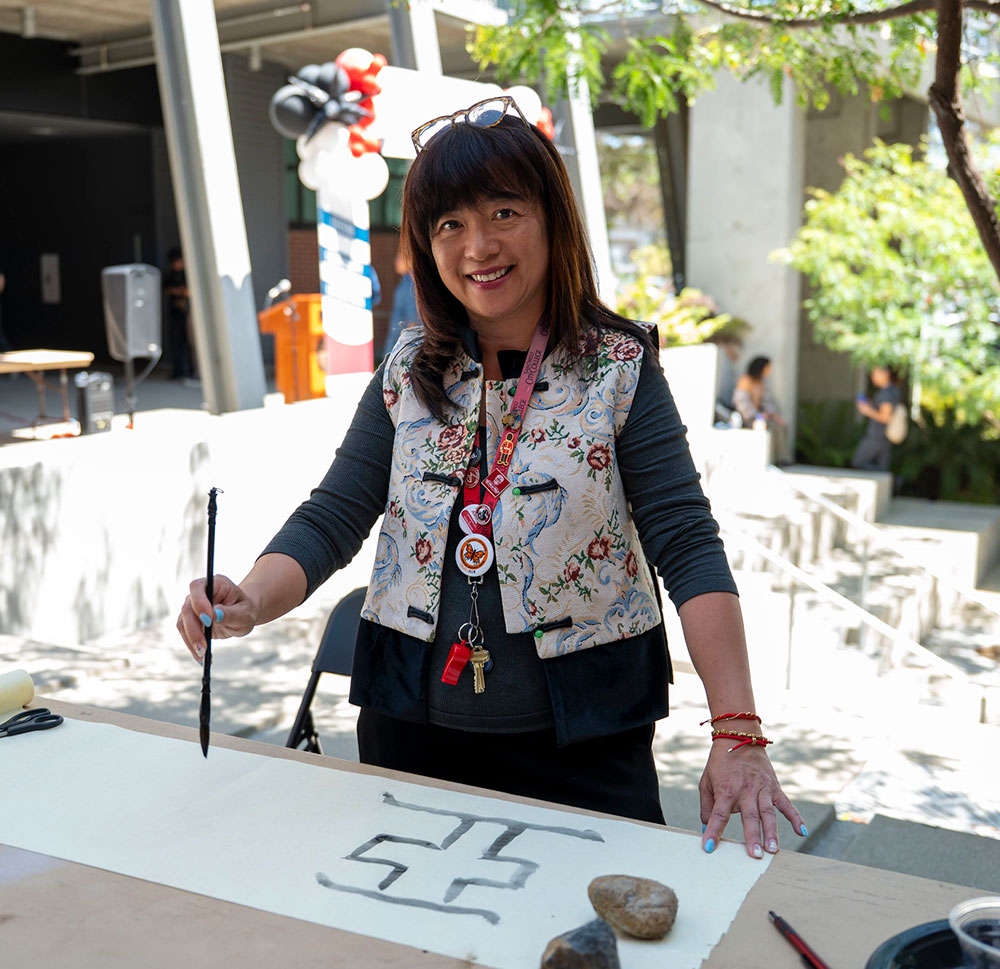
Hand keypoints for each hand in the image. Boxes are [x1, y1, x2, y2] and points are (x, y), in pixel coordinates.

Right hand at [176, 574, 258, 663]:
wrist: (243, 614)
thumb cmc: (246, 610)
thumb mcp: (245, 613)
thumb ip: (231, 613)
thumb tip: (215, 614)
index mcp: (216, 583)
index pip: (198, 587)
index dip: (199, 602)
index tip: (208, 619)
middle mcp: (200, 592)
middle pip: (187, 608)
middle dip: (194, 629)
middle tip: (203, 647)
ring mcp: (192, 606)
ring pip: (183, 622)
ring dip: (191, 640)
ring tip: (203, 656)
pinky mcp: (190, 620)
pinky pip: (185, 632)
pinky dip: (191, 645)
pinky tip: (201, 657)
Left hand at [699, 742, 804, 858]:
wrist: (738, 739)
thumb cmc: (720, 763)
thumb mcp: (705, 782)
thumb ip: (707, 806)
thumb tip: (706, 826)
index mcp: (726, 790)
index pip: (718, 815)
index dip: (713, 831)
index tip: (708, 847)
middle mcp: (745, 790)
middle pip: (749, 816)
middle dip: (751, 837)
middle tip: (754, 855)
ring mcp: (762, 789)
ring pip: (768, 813)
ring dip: (771, 832)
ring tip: (772, 849)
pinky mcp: (774, 787)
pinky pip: (786, 804)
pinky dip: (795, 817)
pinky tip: (802, 831)